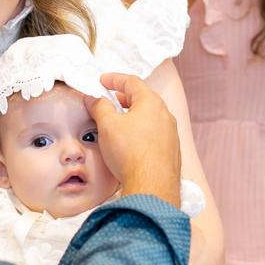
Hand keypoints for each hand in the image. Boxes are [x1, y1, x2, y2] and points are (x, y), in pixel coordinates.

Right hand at [88, 73, 181, 207]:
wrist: (152, 184)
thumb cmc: (131, 152)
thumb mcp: (107, 125)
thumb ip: (99, 107)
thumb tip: (94, 98)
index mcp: (151, 103)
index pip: (132, 82)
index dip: (115, 79)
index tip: (103, 80)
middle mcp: (165, 115)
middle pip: (144, 98)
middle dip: (125, 97)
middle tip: (111, 99)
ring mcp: (170, 133)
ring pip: (150, 116)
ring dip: (134, 114)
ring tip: (119, 120)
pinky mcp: (170, 150)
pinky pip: (155, 132)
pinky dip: (141, 130)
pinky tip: (131, 141)